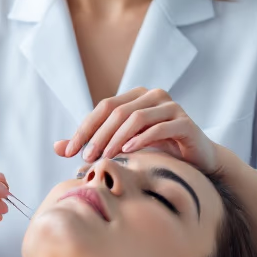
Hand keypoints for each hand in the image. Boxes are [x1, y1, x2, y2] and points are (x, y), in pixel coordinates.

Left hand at [53, 87, 217, 173]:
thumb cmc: (157, 152)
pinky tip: (128, 152)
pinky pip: (159, 127)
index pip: (103, 108)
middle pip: (117, 111)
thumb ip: (92, 145)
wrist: (198, 161)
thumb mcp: (121, 147)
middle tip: (86, 158)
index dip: (84, 129)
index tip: (69, 151)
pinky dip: (141, 139)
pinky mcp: (185, 123)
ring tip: (105, 157)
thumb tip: (58, 148)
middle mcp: (153, 95)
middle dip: (98, 135)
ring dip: (116, 138)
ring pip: (136, 117)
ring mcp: (171, 106)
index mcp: (136, 96)